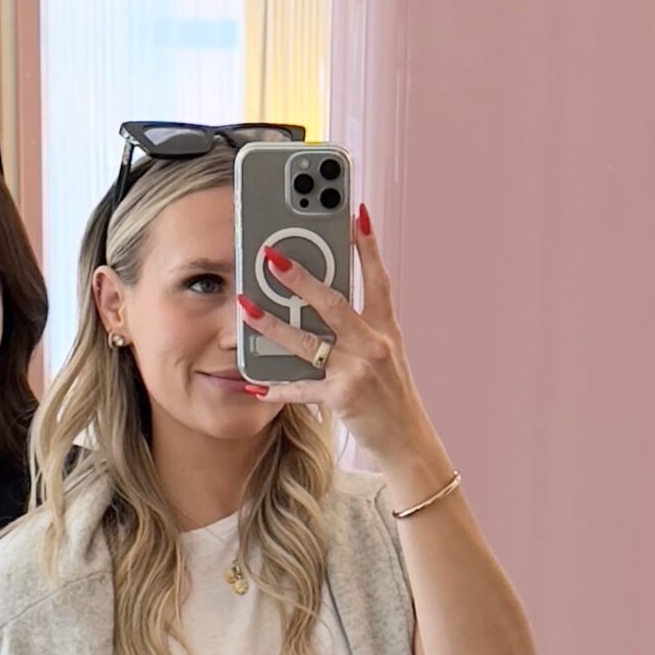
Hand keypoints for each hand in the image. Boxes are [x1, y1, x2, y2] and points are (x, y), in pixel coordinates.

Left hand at [236, 207, 444, 474]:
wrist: (408, 442)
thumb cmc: (391, 396)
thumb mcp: (386, 354)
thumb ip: (360, 327)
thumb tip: (326, 300)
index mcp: (386, 328)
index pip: (377, 278)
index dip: (367, 245)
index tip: (355, 212)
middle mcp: (374, 344)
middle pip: (333, 303)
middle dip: (300, 278)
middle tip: (270, 255)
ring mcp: (358, 371)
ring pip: (309, 343)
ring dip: (273, 325)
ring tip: (246, 308)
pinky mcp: (344, 398)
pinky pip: (302, 390)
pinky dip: (277, 389)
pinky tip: (254, 383)